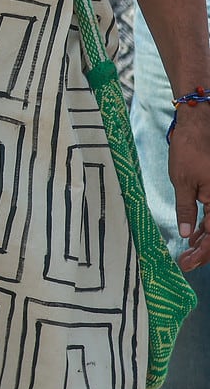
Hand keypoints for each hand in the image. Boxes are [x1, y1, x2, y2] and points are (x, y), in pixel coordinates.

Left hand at [170, 106, 209, 272]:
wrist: (199, 125)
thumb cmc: (190, 149)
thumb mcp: (182, 182)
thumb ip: (186, 209)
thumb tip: (186, 234)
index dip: (203, 253)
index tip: (188, 263)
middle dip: (204, 250)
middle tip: (187, 261)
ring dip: (205, 239)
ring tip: (189, 251)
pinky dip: (206, 225)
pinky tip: (194, 233)